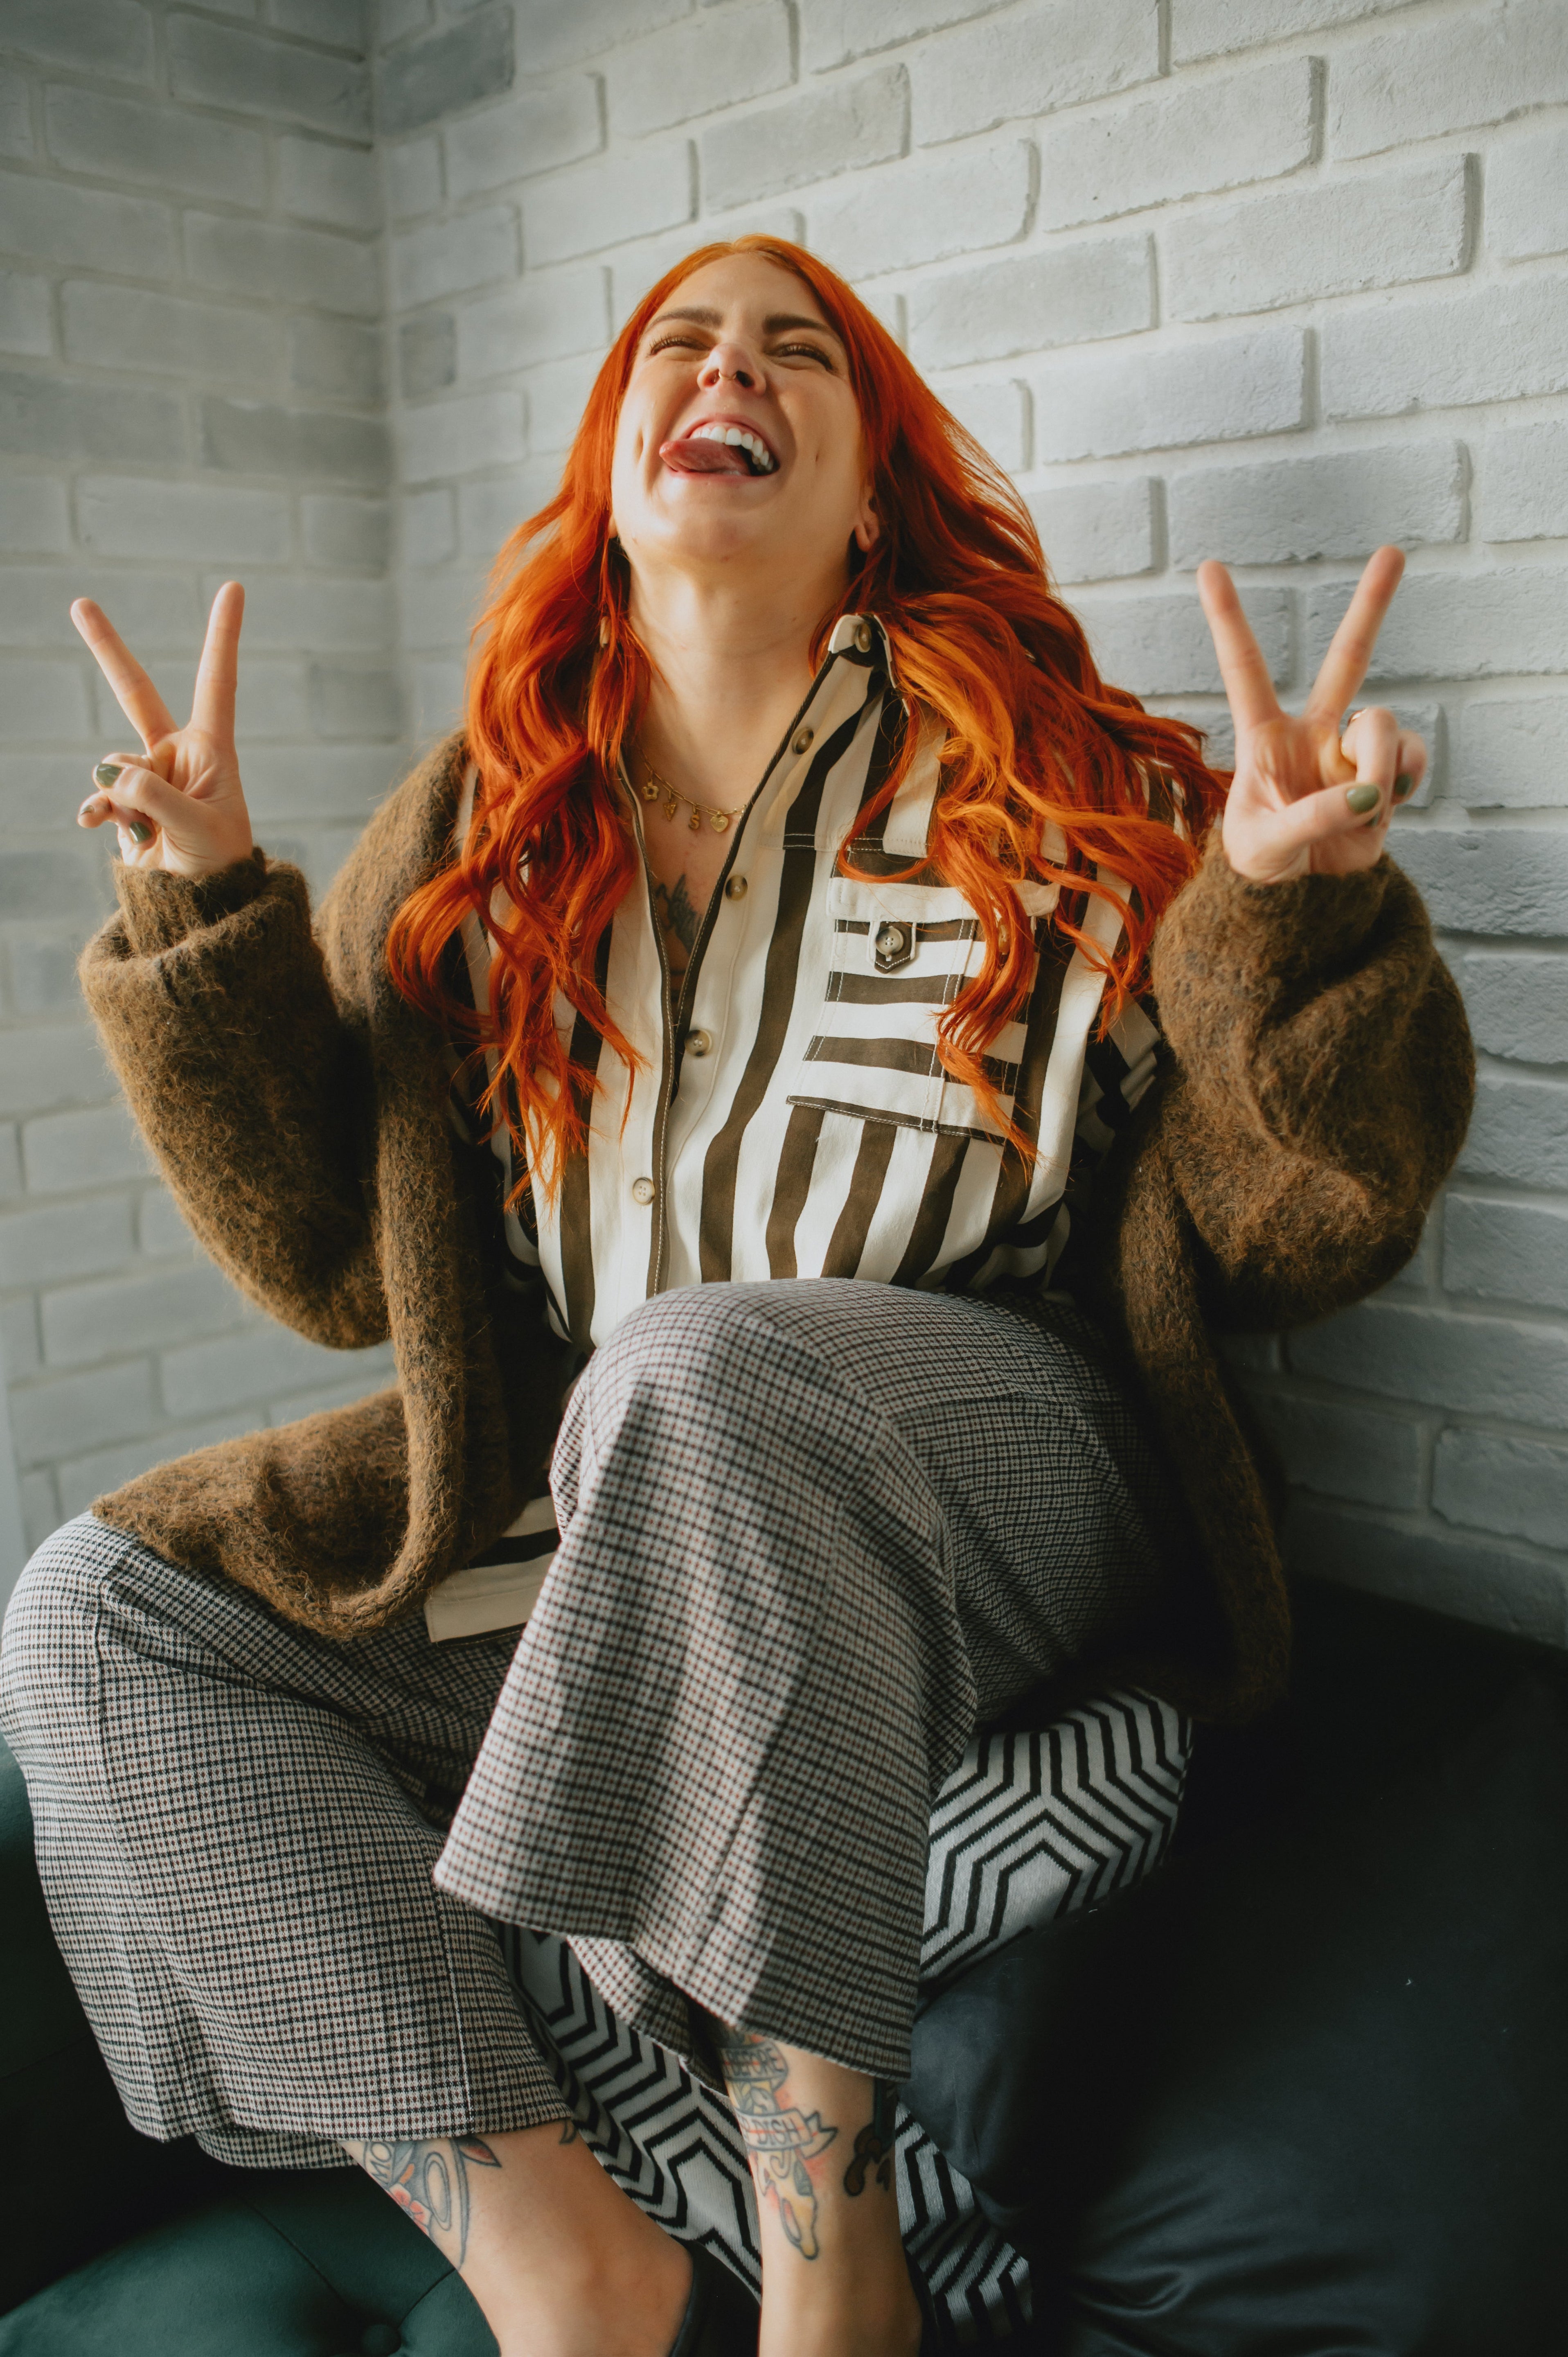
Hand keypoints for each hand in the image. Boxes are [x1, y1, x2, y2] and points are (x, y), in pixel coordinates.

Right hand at [71, 580, 253, 878]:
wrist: (204, 909)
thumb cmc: (219, 868)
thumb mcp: (199, 831)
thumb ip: (156, 796)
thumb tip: (112, 773)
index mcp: (212, 751)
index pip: (216, 682)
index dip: (222, 635)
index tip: (233, 587)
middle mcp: (178, 756)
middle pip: (136, 693)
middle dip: (107, 651)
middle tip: (79, 603)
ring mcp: (149, 779)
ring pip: (113, 764)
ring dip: (121, 795)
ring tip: (146, 829)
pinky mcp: (127, 806)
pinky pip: (100, 794)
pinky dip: (98, 809)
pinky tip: (99, 824)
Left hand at [1198, 545, 1426, 884]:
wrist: (1298, 896)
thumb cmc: (1263, 861)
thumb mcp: (1267, 846)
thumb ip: (1311, 818)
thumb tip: (1364, 794)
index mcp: (1264, 736)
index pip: (1245, 669)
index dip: (1229, 619)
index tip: (1209, 568)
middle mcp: (1313, 732)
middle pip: (1347, 660)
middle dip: (1372, 606)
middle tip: (1394, 551)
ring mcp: (1353, 751)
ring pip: (1382, 725)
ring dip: (1375, 768)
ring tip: (1357, 807)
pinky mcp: (1387, 776)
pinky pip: (1410, 759)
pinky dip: (1402, 782)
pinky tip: (1381, 804)